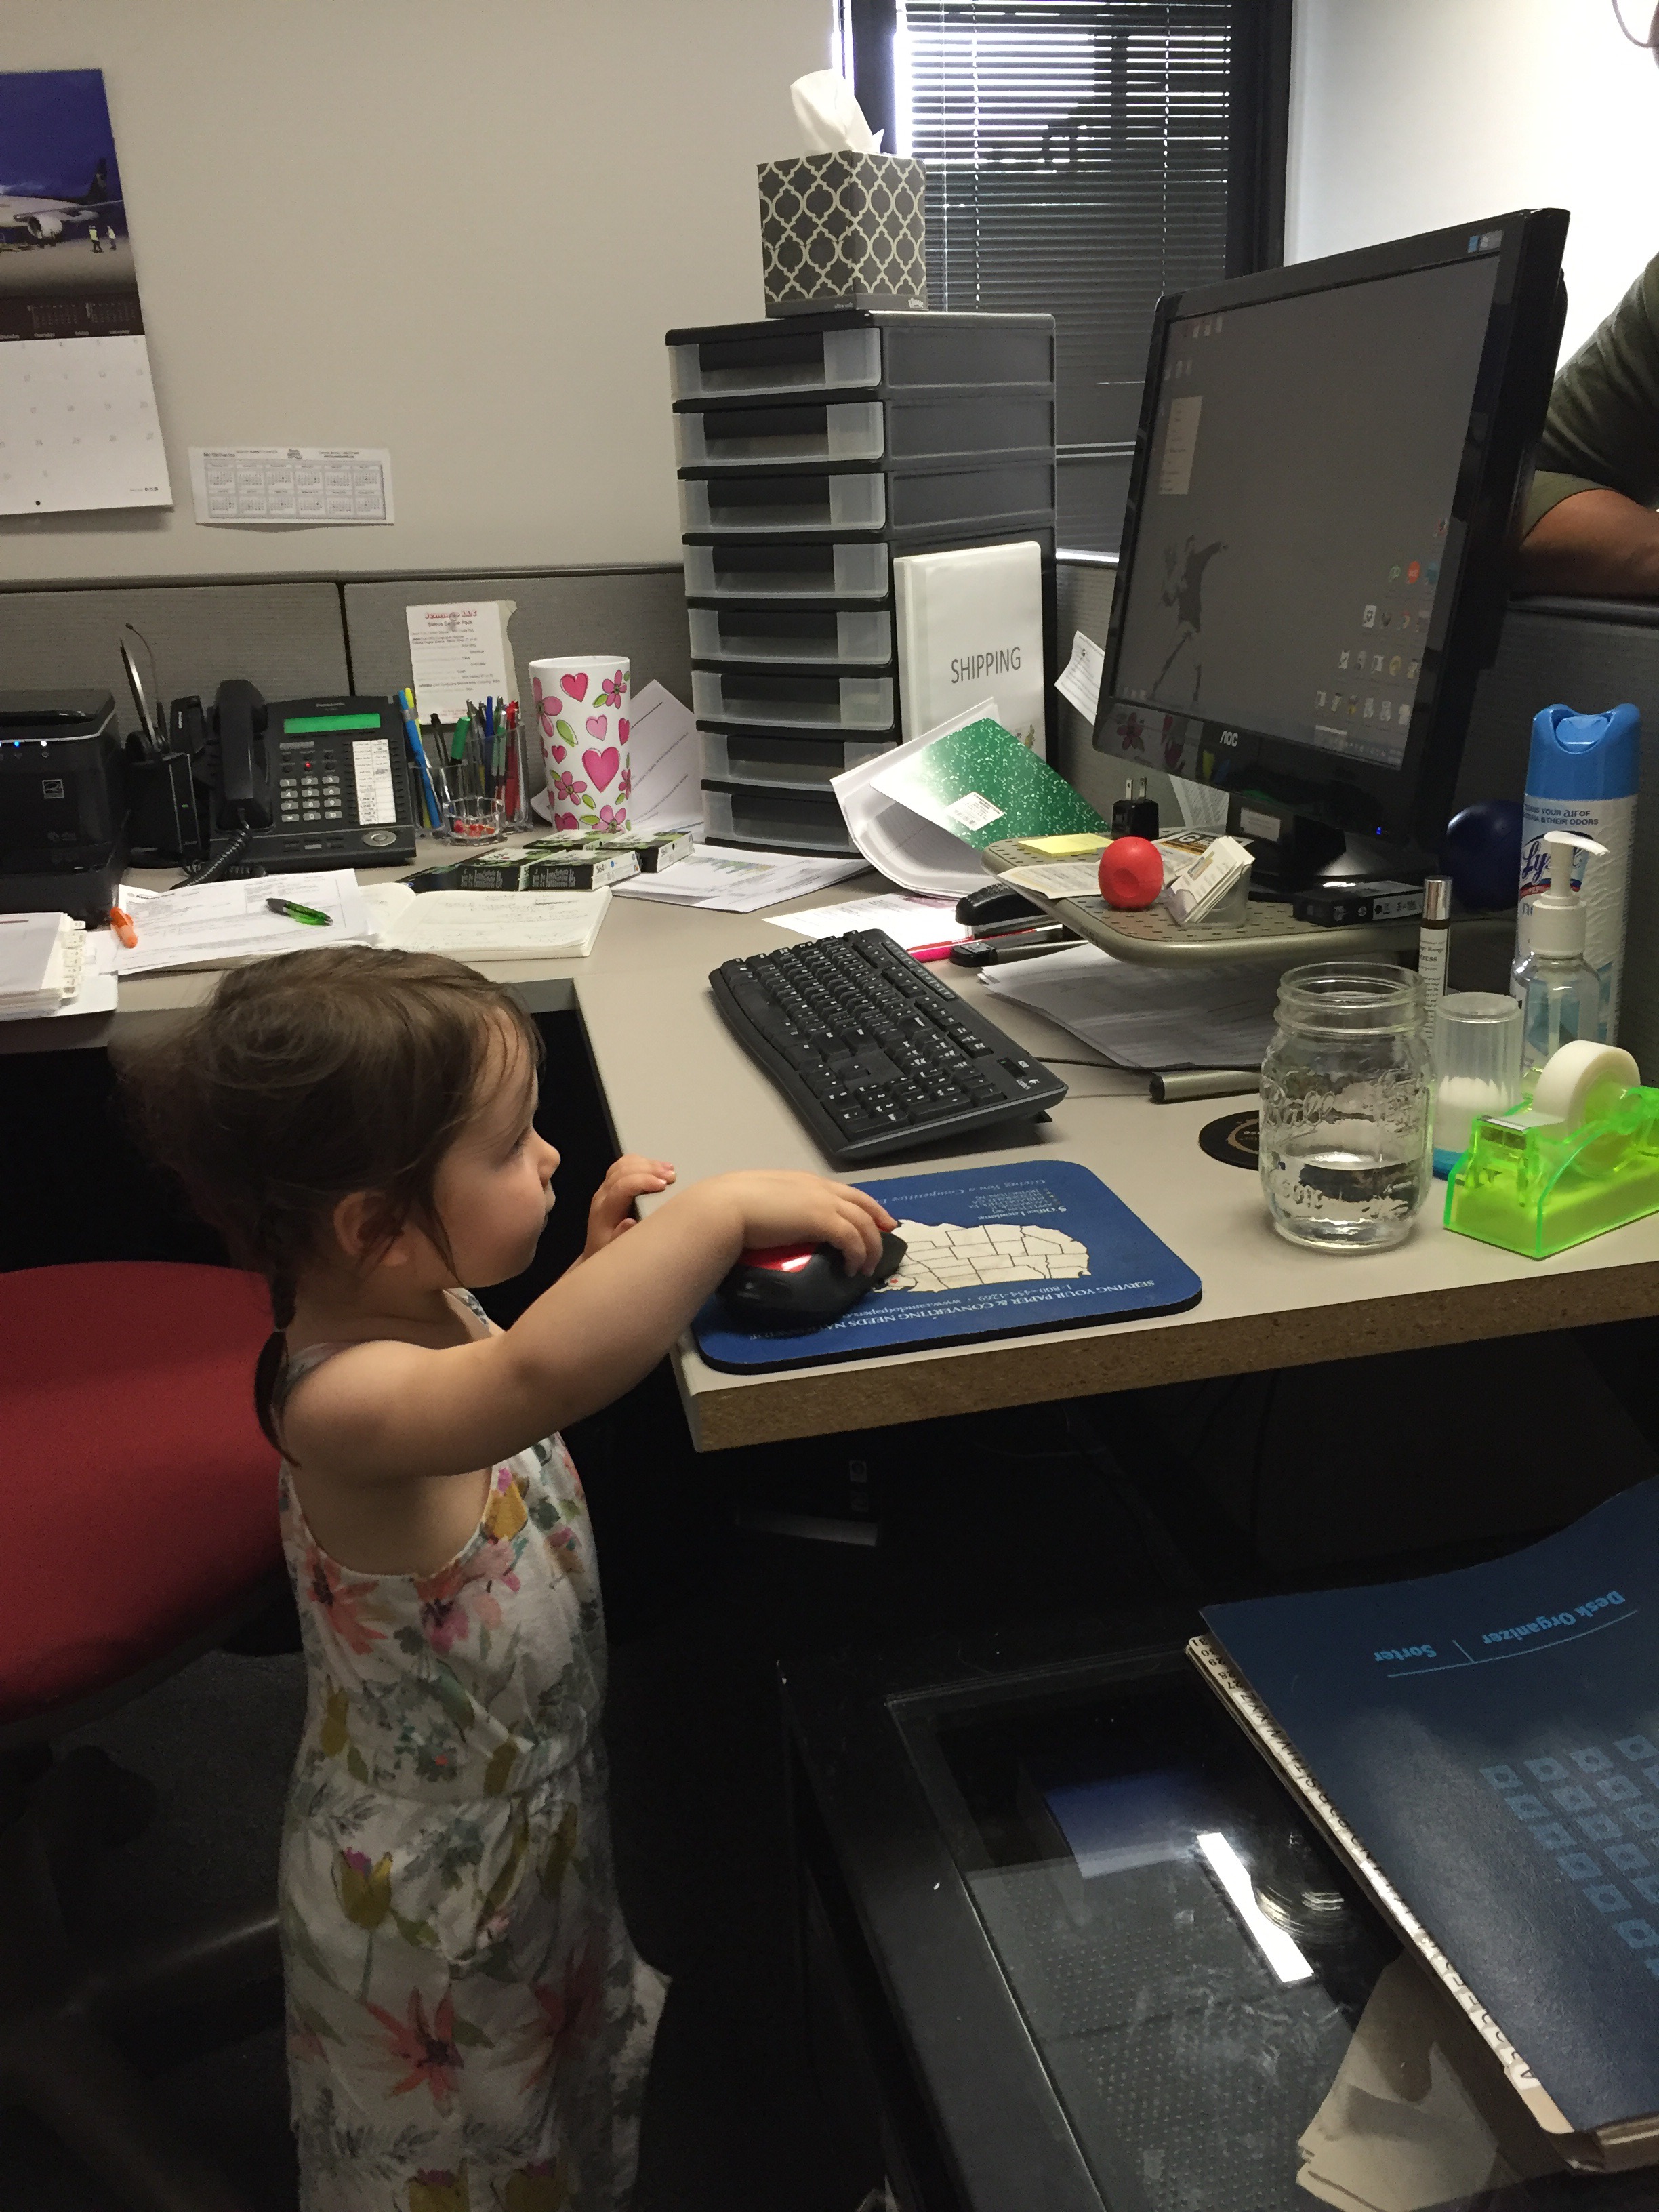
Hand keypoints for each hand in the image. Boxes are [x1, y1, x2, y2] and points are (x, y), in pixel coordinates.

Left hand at [582, 1153, 675, 1259]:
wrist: (595, 1251)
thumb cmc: (609, 1252)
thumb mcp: (615, 1251)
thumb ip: (621, 1237)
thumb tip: (630, 1221)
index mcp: (604, 1211)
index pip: (622, 1187)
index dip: (643, 1181)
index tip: (664, 1185)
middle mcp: (602, 1195)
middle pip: (623, 1171)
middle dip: (649, 1169)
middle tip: (671, 1175)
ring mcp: (605, 1188)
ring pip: (623, 1164)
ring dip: (647, 1163)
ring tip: (669, 1169)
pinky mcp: (610, 1185)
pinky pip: (623, 1165)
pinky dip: (641, 1162)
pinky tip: (657, 1166)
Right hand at [709, 1170, 895, 1274]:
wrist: (726, 1207)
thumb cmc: (733, 1205)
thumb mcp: (762, 1201)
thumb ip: (778, 1208)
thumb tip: (777, 1225)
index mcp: (805, 1182)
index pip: (845, 1192)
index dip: (865, 1205)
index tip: (876, 1219)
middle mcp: (819, 1188)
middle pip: (862, 1203)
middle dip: (878, 1221)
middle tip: (885, 1240)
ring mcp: (822, 1202)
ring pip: (863, 1223)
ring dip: (870, 1246)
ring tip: (867, 1268)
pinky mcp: (822, 1220)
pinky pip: (852, 1238)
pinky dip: (857, 1254)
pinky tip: (851, 1268)